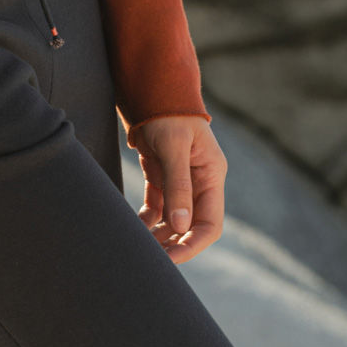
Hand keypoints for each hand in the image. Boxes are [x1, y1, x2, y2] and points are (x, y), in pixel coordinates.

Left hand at [128, 115, 226, 263]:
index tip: (170, 259)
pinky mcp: (161, 174)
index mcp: (212, 176)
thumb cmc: (168, 113)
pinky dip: (147, 218)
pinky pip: (157, 205)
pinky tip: (134, 227)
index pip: (209, 224)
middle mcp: (199, 181)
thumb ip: (178, 185)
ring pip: (172, 218)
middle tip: (149, 260)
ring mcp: (180, 179)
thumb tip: (181, 225)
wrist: (153, 87)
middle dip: (172, 243)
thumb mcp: (174, 147)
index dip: (191, 244)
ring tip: (139, 247)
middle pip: (190, 225)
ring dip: (158, 234)